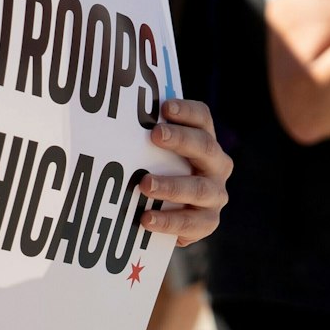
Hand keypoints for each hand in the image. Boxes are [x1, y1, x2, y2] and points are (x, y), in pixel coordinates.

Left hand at [135, 99, 231, 246]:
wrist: (172, 214)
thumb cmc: (160, 172)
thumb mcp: (155, 152)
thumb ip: (144, 135)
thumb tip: (113, 119)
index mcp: (205, 140)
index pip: (202, 118)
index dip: (187, 111)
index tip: (165, 107)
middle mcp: (216, 165)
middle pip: (205, 147)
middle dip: (181, 139)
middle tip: (156, 134)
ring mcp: (215, 194)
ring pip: (198, 188)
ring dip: (171, 185)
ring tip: (145, 184)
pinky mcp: (207, 222)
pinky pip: (192, 223)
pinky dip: (169, 221)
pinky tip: (146, 219)